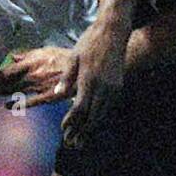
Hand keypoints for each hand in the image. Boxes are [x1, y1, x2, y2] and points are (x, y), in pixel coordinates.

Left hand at [0, 46, 74, 104]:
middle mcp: (33, 75)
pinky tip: (8, 106)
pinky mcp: (48, 96)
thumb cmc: (66, 58)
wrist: (84, 69)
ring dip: (2, 93)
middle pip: (8, 82)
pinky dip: (18, 104)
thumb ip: (28, 54)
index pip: (7, 70)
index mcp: (32, 62)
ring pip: (15, 91)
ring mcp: (39, 86)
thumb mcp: (46, 50)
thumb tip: (13, 56)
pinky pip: (31, 101)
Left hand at [60, 13, 127, 147]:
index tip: (64, 129)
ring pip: (102, 113)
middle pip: (93, 116)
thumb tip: (57, 95)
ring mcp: (113, 87)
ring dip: (91, 126)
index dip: (71, 121)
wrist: (114, 32)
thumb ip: (66, 78)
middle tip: (72, 142)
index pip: (79, 108)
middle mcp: (103, 87)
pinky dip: (99, 116)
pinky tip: (93, 121)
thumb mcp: (74, 57)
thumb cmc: (90, 42)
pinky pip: (108, 106)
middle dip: (82, 131)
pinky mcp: (118, 86)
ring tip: (82, 138)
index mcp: (89, 80)